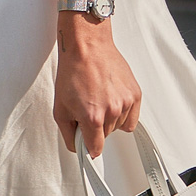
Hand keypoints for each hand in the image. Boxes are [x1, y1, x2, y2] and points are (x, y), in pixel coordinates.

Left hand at [53, 19, 140, 157]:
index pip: (95, 148)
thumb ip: (68, 133)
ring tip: (99, 99)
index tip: (87, 143)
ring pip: (118, 127)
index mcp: (92, 117)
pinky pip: (132, 118)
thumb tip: (77, 147)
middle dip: (95, 128)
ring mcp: (125, 103)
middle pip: (106, 136)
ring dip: (109, 119)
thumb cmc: (73, 71)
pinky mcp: (135, 94)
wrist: (87, 46)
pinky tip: (111, 100)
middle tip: (87, 108)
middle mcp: (112, 111)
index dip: (89, 146)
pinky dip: (122, 114)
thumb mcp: (60, 107)